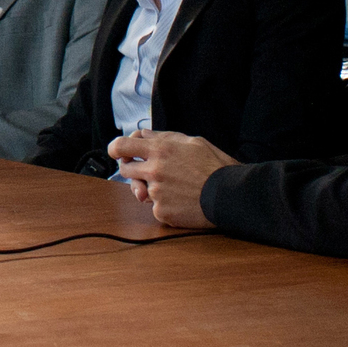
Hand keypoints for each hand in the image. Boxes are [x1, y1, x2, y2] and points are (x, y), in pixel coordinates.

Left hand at [108, 129, 234, 228]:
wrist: (231, 195)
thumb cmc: (217, 167)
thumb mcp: (193, 142)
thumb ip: (164, 137)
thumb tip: (143, 134)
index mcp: (160, 150)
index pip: (121, 146)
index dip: (115, 149)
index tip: (117, 153)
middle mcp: (154, 170)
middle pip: (125, 170)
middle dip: (134, 170)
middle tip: (150, 172)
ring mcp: (156, 193)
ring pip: (140, 190)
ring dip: (150, 188)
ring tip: (174, 187)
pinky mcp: (161, 211)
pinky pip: (154, 207)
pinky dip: (165, 205)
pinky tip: (182, 201)